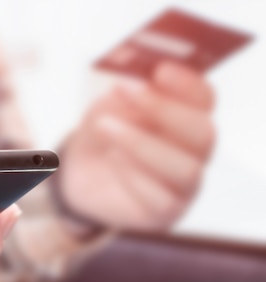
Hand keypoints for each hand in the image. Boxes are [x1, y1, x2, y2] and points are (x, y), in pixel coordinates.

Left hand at [58, 62, 215, 229]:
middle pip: (203, 132)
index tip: (159, 69)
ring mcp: (184, 185)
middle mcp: (195, 151)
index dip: (186, 84)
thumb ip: (124, 94)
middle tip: (124, 90)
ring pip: (185, 168)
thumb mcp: (107, 105)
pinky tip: (113, 158)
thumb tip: (135, 83)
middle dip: (163, 110)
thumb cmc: (102, 132)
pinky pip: (162, 198)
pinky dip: (135, 175)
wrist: (77, 173)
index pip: (204, 99)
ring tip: (106, 126)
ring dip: (142, 144)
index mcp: (190, 117)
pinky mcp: (165, 212)